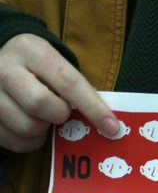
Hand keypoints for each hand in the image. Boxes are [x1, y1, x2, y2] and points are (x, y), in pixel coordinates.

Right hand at [0, 34, 118, 150]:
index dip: (93, 107)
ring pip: (26, 127)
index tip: (112, 127)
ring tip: (43, 119)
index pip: (68, 82)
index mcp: (31, 51)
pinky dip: (28, 142)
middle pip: (40, 104)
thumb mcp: (54, 62)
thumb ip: (74, 86)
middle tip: (61, 112)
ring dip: (43, 131)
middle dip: (60, 116)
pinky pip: (12, 141)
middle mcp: (4, 68)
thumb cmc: (35, 65)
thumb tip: (104, 122)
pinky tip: (31, 129)